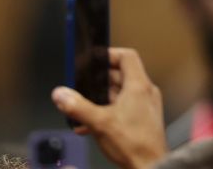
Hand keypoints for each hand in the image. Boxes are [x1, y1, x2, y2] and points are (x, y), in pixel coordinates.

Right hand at [51, 48, 165, 168]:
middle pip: (120, 75)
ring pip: (120, 93)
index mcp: (138, 86)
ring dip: (101, 98)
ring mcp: (145, 106)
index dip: (109, 54)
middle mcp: (145, 93)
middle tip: (83, 86)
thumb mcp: (99, 123)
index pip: (127, 56)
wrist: (151, 166)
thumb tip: (61, 94)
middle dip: (99, 81)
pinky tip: (91, 125)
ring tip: (85, 107)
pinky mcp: (142, 119)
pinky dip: (108, 111)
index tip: (94, 60)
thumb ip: (78, 107)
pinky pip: (123, 108)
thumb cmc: (135, 145)